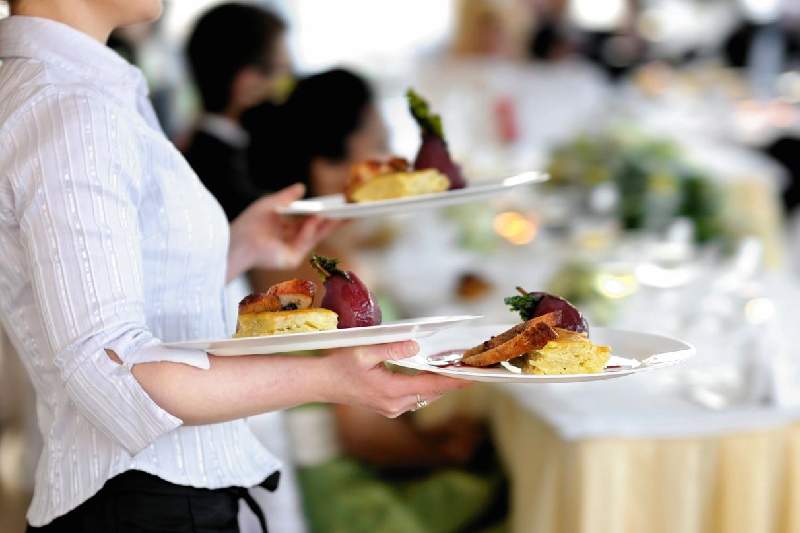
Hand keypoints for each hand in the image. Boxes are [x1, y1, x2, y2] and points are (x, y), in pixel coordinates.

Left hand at [227, 184, 340, 279]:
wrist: (237, 242)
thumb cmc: (249, 223)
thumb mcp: (270, 204)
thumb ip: (287, 196)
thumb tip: (302, 186)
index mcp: (286, 228)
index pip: (310, 220)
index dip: (324, 214)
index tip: (339, 206)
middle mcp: (291, 240)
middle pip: (318, 230)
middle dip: (335, 221)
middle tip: (352, 211)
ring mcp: (293, 250)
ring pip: (315, 236)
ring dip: (328, 224)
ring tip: (341, 211)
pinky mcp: (291, 259)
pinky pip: (305, 241)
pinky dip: (311, 228)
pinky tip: (318, 217)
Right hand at [318, 341, 471, 417]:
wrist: (321, 384)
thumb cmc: (340, 365)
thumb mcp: (364, 351)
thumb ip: (391, 348)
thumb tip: (415, 345)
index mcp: (391, 390)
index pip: (431, 385)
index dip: (454, 380)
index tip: (472, 375)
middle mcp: (395, 404)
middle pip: (432, 392)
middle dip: (451, 381)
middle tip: (471, 367)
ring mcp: (392, 409)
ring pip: (425, 396)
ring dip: (440, 384)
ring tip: (456, 369)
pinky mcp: (389, 408)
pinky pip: (416, 398)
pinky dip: (427, 387)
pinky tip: (433, 375)